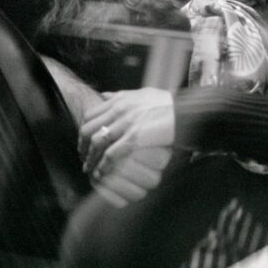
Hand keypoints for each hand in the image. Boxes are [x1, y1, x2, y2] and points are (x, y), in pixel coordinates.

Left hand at [79, 88, 175, 204]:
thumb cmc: (166, 104)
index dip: (83, 131)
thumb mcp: (141, 93)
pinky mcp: (134, 138)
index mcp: (120, 100)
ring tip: (90, 169)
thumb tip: (104, 95)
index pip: (90, 115)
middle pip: (89, 129)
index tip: (84, 142)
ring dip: (91, 159)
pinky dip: (104, 165)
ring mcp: (126, 124)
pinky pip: (111, 154)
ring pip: (97, 143)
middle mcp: (119, 110)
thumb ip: (121, 95)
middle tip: (83, 158)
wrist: (184, 112)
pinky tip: (102, 173)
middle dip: (83, 146)